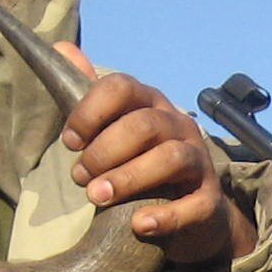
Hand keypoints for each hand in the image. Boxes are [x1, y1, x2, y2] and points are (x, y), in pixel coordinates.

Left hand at [56, 44, 256, 265]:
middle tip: (79, 178)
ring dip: (128, 178)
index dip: (92, 111)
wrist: (193, 214)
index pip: (123, 88)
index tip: (70, 141)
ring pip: (170, 158)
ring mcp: (199, 162)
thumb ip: (90, 94)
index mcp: (152, 105)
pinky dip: (166, 216)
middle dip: (104, 151)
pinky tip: (139, 224)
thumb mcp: (116, 128)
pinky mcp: (210, 200)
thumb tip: (60, 48)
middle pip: (144, 125)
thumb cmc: (144, 166)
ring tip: (97, 198)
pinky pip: (194, 205)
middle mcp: (179, 126)